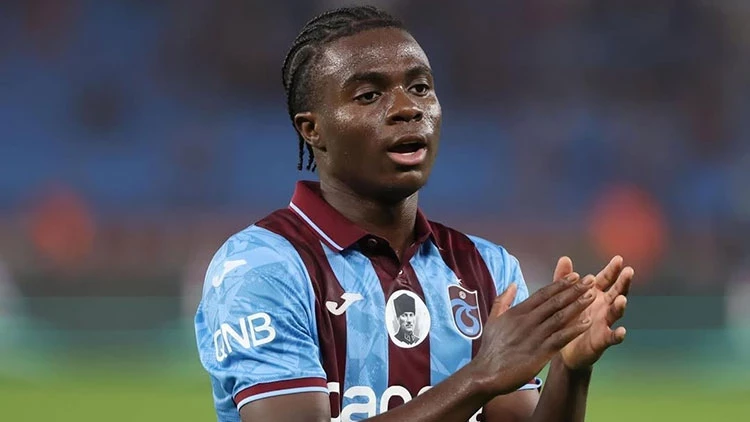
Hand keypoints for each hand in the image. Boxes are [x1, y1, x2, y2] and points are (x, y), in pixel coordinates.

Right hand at [470, 273, 595, 395]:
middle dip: (574, 290)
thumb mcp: (493, 319)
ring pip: (560, 317)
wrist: (485, 374)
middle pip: (554, 302)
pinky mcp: (540, 353)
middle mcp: (527, 321)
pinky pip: (560, 338)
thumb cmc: (490, 349)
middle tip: (591, 280)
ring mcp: (534, 336)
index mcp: (517, 312)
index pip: (542, 294)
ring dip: (577, 305)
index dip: (560, 284)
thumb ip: (503, 300)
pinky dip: (574, 329)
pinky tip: (587, 323)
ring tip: (592, 296)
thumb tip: (512, 283)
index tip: (574, 276)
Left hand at [554, 256, 633, 370]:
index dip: (612, 270)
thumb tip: (564, 258)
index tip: (618, 259)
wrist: (562, 348)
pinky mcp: (602, 340)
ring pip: (615, 313)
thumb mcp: (563, 297)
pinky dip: (617, 335)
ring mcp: (605, 323)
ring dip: (620, 306)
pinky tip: (621, 331)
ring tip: (621, 299)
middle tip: (628, 271)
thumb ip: (564, 279)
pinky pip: (611, 337)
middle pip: (616, 292)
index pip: (606, 279)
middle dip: (623, 282)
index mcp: (595, 294)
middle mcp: (603, 307)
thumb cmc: (566, 319)